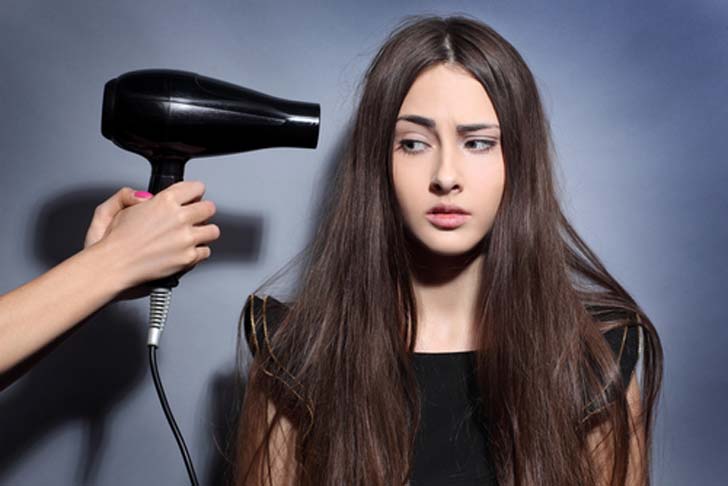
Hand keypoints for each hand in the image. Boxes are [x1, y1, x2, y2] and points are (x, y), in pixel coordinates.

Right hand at [88, 181, 219, 299]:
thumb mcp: (117, 207)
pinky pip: (206, 251)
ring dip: (204, 232)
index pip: (196, 187)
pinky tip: (186, 251)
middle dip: (202, 212)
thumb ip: (131, 196)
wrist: (114, 265)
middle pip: (209, 208)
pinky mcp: (189, 257)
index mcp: (165, 201)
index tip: (192, 198)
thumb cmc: (115, 241)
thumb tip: (147, 197)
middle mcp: (179, 217)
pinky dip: (198, 252)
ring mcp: (186, 238)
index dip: (194, 193)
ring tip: (192, 236)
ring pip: (212, 230)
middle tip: (194, 217)